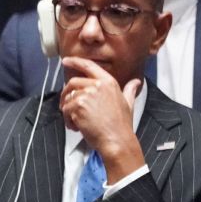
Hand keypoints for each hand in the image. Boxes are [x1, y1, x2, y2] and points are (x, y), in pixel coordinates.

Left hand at [59, 57, 144, 179]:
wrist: (117, 140)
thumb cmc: (122, 125)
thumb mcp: (129, 103)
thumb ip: (129, 90)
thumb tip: (135, 82)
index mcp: (108, 82)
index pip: (89, 66)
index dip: (75, 61)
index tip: (66, 61)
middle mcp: (97, 85)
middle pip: (72, 83)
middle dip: (66, 95)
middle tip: (68, 107)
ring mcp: (86, 95)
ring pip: (67, 98)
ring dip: (68, 111)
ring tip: (76, 122)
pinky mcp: (78, 106)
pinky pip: (65, 110)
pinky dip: (68, 120)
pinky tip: (77, 127)